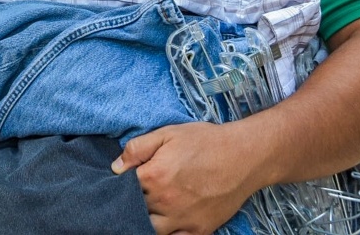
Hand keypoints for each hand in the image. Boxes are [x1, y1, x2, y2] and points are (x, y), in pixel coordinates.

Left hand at [112, 122, 257, 234]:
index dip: (121, 182)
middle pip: (134, 208)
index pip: (123, 187)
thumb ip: (137, 149)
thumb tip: (115, 167)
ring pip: (150, 228)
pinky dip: (166, 234)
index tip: (123, 179)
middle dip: (131, 201)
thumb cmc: (205, 142)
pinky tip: (164, 223)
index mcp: (154, 176)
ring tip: (149, 208)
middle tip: (137, 193)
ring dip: (145, 219)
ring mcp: (183, 219)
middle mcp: (166, 202)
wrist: (244, 156)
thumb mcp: (167, 134)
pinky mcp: (199, 230)